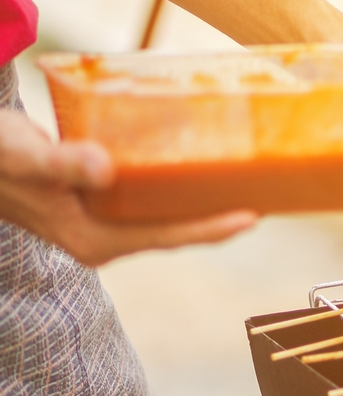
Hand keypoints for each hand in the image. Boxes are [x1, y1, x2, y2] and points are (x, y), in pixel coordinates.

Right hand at [0, 110, 256, 266]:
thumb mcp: (25, 155)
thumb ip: (62, 162)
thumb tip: (104, 168)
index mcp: (94, 240)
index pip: (167, 238)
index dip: (211, 228)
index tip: (252, 215)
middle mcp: (104, 237)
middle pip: (176, 230)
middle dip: (218, 215)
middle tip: (265, 192)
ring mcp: (104, 222)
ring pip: (166, 215)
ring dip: (201, 199)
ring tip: (245, 180)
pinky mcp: (101, 202)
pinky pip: (152, 197)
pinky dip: (177, 183)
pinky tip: (199, 163)